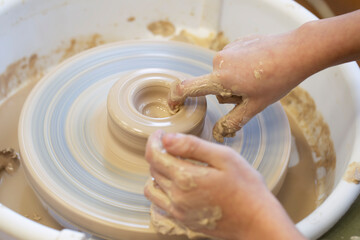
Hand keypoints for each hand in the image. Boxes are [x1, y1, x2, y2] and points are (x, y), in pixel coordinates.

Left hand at [144, 130, 304, 239]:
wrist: (257, 221)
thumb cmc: (246, 187)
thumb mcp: (224, 157)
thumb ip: (193, 146)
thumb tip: (167, 139)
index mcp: (185, 178)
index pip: (154, 155)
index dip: (154, 141)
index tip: (161, 134)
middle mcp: (177, 197)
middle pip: (153, 169)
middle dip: (158, 153)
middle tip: (171, 145)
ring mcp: (179, 211)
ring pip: (152, 188)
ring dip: (157, 173)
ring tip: (173, 164)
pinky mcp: (183, 220)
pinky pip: (161, 204)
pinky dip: (162, 190)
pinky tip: (177, 184)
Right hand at [168, 33, 308, 142]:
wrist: (296, 51)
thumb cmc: (277, 79)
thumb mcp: (255, 106)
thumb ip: (233, 121)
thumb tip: (218, 134)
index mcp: (221, 78)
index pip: (188, 88)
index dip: (176, 97)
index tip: (173, 105)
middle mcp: (219, 61)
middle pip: (213, 85)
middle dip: (227, 93)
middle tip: (250, 92)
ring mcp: (228, 50)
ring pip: (223, 75)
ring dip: (234, 81)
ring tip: (257, 79)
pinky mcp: (236, 44)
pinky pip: (231, 62)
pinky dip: (240, 69)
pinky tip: (258, 68)